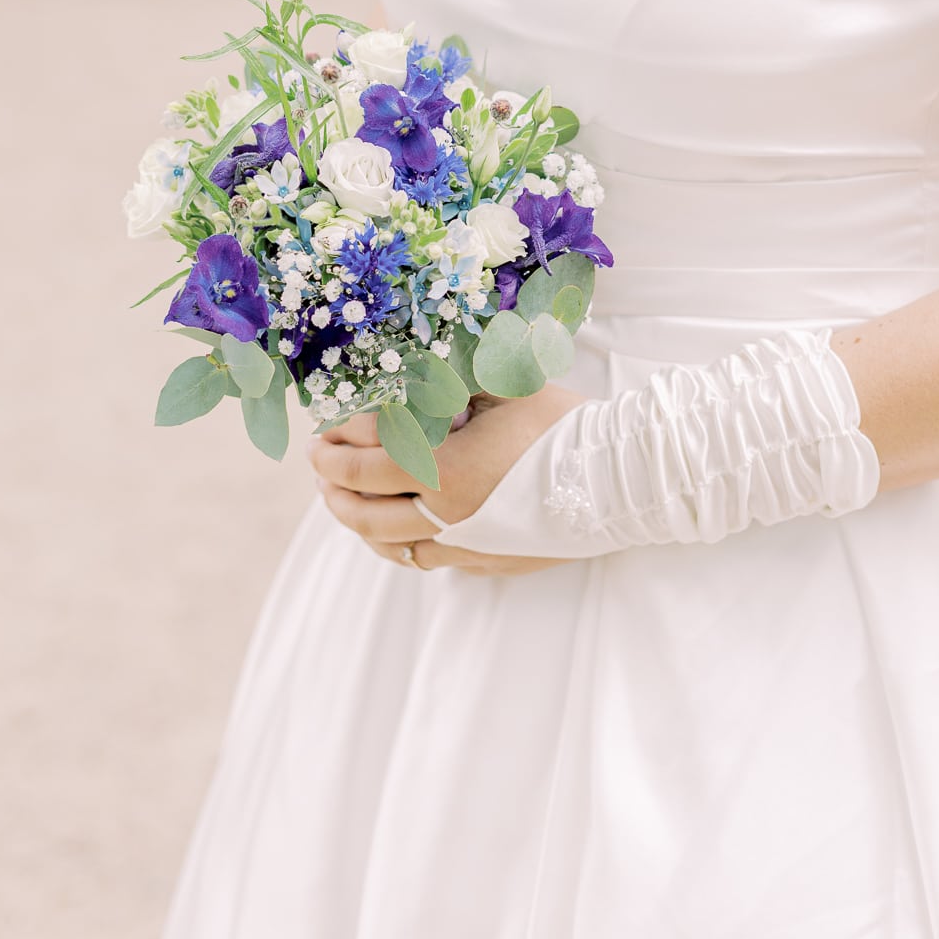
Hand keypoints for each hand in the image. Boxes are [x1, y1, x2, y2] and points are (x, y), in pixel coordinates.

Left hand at [307, 383, 588, 574]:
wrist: (617, 479)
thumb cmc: (561, 424)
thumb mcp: (500, 387)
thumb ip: (447, 384)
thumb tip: (407, 376)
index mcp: (441, 471)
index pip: (363, 467)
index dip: (333, 453)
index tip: (320, 439)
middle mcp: (444, 517)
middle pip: (364, 514)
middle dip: (333, 490)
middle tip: (321, 470)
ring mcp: (465, 547)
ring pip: (390, 546)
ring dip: (358, 523)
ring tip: (346, 503)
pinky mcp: (486, 562)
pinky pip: (424, 561)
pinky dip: (396, 547)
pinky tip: (393, 535)